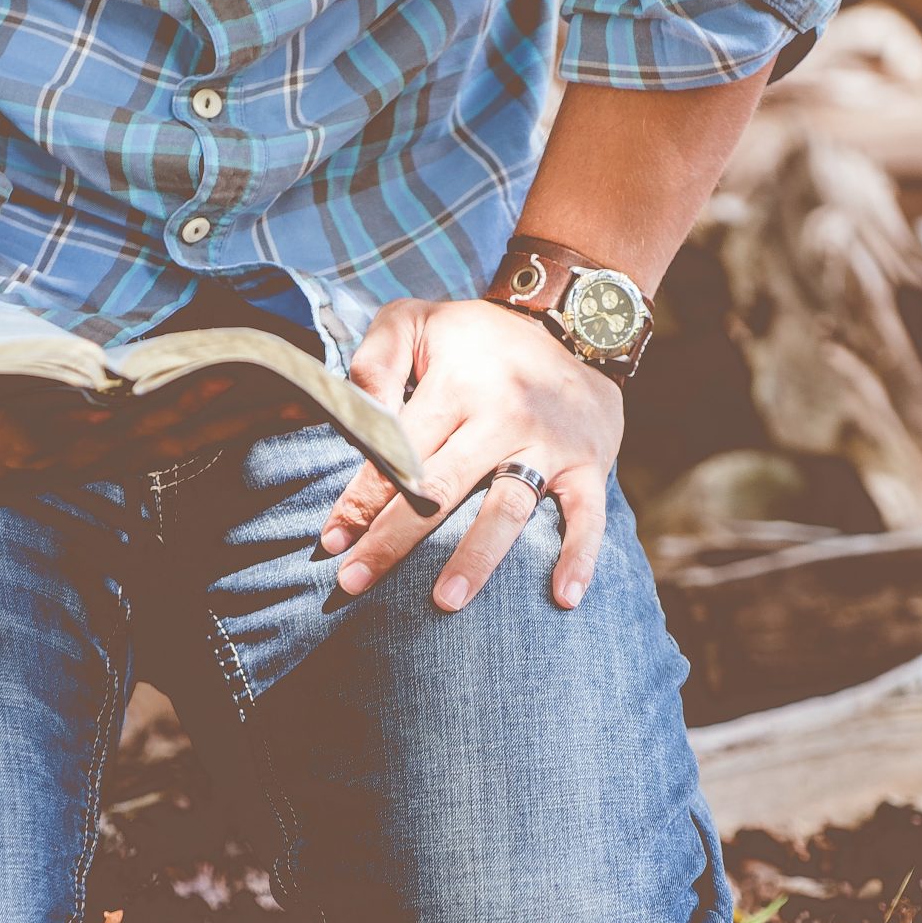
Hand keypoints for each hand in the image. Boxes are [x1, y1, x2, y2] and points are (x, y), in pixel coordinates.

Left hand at [320, 297, 623, 611]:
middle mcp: (504, 416)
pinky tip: (563, 598)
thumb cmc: (478, 337)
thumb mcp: (417, 321)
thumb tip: (354, 415)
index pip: (400, 451)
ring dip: (477, 558)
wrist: (576, 322)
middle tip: (354, 583)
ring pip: (508, 509)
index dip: (362, 498)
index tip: (333, 540)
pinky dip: (580, 557)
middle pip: (442, 489)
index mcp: (457, 385)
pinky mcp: (588, 465)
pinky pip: (588, 516)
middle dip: (395, 540)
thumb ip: (377, 361)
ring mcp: (549, 445)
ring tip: (446, 601)